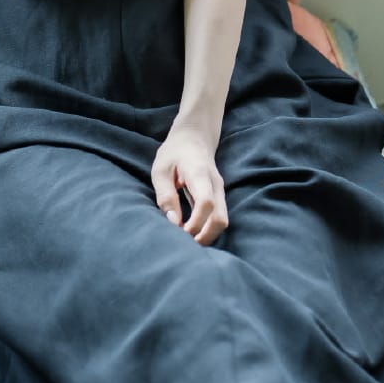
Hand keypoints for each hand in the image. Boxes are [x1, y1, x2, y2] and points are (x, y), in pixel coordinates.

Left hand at [151, 122, 228, 245]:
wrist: (195, 137)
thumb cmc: (174, 153)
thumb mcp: (161, 170)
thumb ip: (166, 195)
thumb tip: (173, 222)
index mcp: (200, 175)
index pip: (206, 203)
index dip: (195, 223)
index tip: (180, 232)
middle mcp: (215, 185)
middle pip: (220, 219)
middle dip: (204, 237)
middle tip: (184, 245)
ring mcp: (220, 191)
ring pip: (222, 221)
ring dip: (207, 235)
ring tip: (186, 241)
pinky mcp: (219, 197)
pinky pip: (218, 218)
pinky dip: (208, 229)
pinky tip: (192, 232)